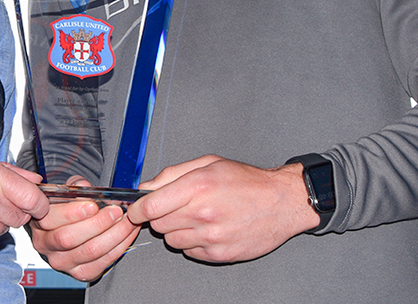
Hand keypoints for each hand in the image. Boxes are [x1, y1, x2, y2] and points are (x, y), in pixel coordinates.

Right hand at [29, 177, 140, 281]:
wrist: (68, 231)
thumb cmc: (67, 209)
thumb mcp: (66, 192)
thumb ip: (74, 186)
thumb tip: (85, 187)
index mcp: (40, 221)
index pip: (51, 219)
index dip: (73, 212)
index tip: (93, 205)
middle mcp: (47, 244)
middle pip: (70, 238)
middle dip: (98, 223)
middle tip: (115, 211)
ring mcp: (62, 261)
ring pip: (90, 251)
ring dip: (113, 234)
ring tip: (126, 220)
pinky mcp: (80, 273)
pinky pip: (102, 263)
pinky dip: (119, 247)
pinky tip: (127, 234)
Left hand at [125, 155, 318, 262]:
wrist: (282, 202)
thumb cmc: (247, 181)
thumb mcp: (209, 164)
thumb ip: (173, 174)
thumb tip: (146, 187)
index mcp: (197, 187)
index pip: (150, 206)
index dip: (137, 209)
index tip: (135, 209)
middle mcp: (203, 213)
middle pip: (158, 224)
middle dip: (161, 215)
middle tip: (177, 207)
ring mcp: (211, 236)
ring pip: (172, 240)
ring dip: (177, 230)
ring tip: (197, 217)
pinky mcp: (220, 254)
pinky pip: (190, 252)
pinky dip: (193, 243)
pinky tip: (209, 229)